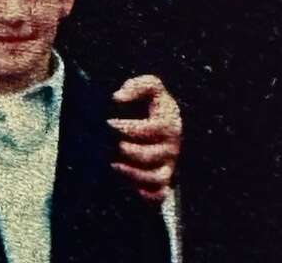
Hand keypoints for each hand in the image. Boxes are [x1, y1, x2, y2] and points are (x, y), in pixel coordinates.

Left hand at [107, 75, 181, 203]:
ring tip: (114, 165)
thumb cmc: (151, 105)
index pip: (155, 129)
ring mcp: (168, 165)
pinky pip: (159, 195)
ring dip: (134, 174)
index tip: (110, 123)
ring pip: (156, 178)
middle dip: (130, 152)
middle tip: (113, 146)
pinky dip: (148, 195)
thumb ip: (138, 85)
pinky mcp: (163, 181)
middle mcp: (171, 146)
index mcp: (169, 123)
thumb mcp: (150, 88)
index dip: (131, 128)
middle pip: (153, 155)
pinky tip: (132, 189)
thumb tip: (119, 97)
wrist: (156, 122)